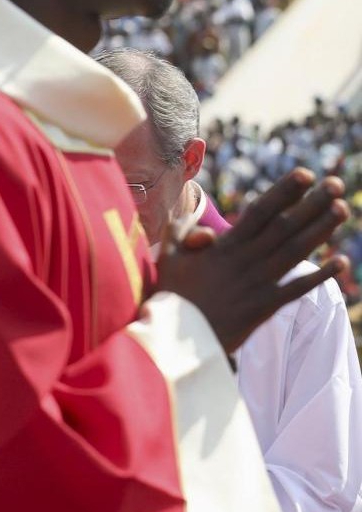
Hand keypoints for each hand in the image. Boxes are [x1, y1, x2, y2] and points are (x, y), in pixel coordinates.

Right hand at [155, 168, 350, 352]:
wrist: (175, 337)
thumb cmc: (170, 294)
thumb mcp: (169, 257)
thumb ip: (180, 231)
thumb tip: (193, 216)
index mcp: (224, 247)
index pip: (260, 212)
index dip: (284, 192)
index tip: (304, 174)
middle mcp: (246, 260)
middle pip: (285, 226)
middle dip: (311, 204)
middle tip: (335, 183)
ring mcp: (257, 283)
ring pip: (295, 251)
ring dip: (321, 229)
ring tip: (342, 209)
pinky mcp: (264, 307)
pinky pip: (297, 289)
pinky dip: (320, 275)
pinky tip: (341, 261)